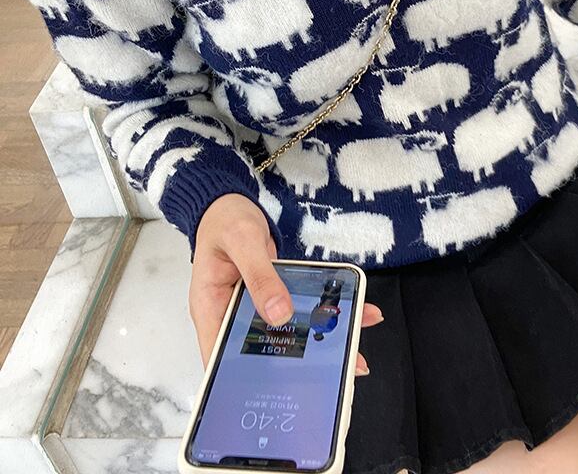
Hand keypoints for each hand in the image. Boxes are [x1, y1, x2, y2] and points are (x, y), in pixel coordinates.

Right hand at [189, 193, 383, 371]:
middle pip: (260, 350)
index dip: (242, 381)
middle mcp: (231, 314)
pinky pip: (296, 308)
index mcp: (211, 309)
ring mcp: (253, 305)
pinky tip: (350, 314)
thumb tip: (279, 313)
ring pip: (284, 331)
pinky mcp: (271, 295)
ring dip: (317, 338)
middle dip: (295, 363)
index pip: (220, 358)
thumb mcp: (242, 241)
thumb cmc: (224, 218)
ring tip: (352, 351)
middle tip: (331, 373)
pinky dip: (321, 312)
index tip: (275, 392)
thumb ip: (260, 275)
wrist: (229, 200)